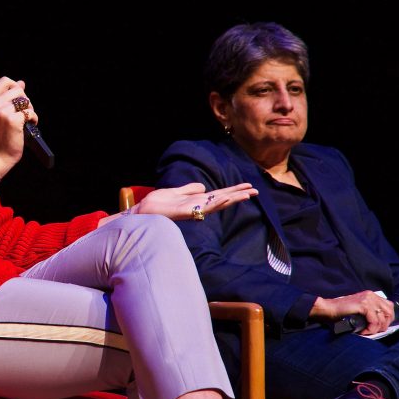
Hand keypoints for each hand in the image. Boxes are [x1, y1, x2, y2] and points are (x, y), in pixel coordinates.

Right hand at [0, 77, 38, 174]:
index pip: (4, 81)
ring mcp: (2, 112)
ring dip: (29, 110)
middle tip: (22, 112)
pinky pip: (30, 112)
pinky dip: (33, 119)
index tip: (18, 97)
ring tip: (25, 119)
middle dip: (24, 100)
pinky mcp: (13, 120)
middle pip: (18, 90)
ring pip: (25, 101)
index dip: (15, 86)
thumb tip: (21, 83)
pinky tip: (29, 125)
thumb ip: (6, 97)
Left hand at [133, 182, 257, 220]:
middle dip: (238, 195)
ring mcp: (192, 210)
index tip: (248, 186)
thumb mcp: (176, 191)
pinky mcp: (184, 212)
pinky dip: (215, 203)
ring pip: (216, 204)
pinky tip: (225, 197)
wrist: (143, 210)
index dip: (233, 190)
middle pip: (222, 199)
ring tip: (246, 194)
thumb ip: (189, 189)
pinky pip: (202, 207)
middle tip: (256, 191)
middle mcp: (197, 206)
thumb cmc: (157, 203)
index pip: (219, 194)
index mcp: (196, 200)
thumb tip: (203, 186)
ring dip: (231, 199)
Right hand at [311, 291, 394, 334]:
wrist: (329, 309)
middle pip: (389, 312)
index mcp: (371, 295)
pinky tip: (363, 331)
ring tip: (366, 332)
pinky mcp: (363, 305)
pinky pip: (374, 321)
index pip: (389, 306)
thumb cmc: (342, 312)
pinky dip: (370, 329)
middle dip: (384, 325)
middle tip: (374, 331)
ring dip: (375, 329)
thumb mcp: (360, 309)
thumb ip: (370, 310)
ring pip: (382, 318)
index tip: (380, 326)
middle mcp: (371, 295)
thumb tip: (382, 322)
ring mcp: (368, 299)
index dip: (387, 319)